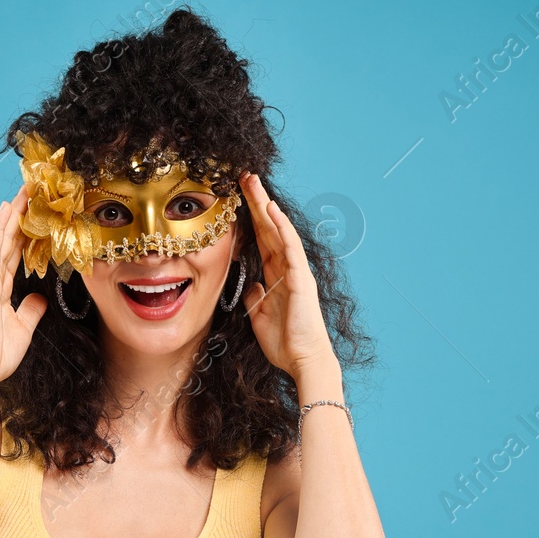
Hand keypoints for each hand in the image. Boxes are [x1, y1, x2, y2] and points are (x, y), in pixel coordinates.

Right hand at [0, 184, 48, 386]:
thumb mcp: (22, 329)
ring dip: (11, 214)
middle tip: (31, 189)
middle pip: (8, 240)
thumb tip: (40, 298)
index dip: (23, 231)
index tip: (34, 211)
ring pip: (0, 239)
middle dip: (20, 215)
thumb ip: (30, 311)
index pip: (14, 253)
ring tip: (23, 190)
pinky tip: (6, 212)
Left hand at [239, 172, 338, 381]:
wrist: (302, 361)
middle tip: (243, 176)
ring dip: (266, 206)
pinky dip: (281, 227)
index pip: (261, 239)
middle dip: (256, 202)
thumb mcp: (259, 316)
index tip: (236, 197)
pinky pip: (290, 248)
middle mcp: (287, 268)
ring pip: (279, 231)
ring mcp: (295, 271)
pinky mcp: (300, 279)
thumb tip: (251, 285)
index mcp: (276, 276)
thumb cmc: (284, 342)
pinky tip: (271, 210)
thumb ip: (254, 297)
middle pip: (269, 228)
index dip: (249, 218)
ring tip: (254, 183)